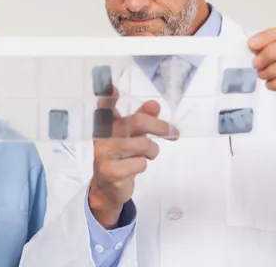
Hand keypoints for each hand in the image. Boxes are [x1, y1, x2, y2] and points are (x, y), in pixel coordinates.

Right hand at [88, 86, 177, 228]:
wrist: (107, 186)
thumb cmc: (121, 155)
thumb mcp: (131, 135)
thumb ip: (143, 118)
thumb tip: (154, 105)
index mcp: (106, 123)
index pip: (104, 106)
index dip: (108, 97)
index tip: (114, 89)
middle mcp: (102, 135)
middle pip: (138, 122)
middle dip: (160, 126)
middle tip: (173, 133)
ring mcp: (104, 153)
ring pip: (143, 145)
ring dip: (152, 151)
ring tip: (147, 155)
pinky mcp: (110, 171)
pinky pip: (140, 163)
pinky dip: (143, 165)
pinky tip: (133, 168)